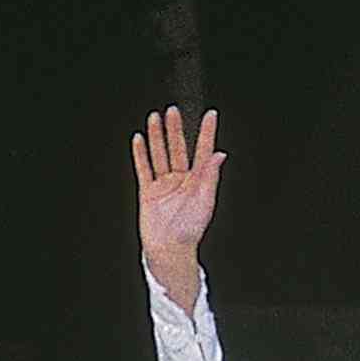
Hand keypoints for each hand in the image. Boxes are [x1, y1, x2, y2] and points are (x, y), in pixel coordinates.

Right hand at [132, 105, 224, 310]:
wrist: (169, 249)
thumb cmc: (190, 231)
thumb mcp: (205, 202)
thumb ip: (211, 176)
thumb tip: (220, 155)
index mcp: (198, 182)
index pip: (203, 152)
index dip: (207, 133)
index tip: (211, 115)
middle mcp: (181, 181)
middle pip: (178, 148)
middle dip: (176, 129)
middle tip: (174, 110)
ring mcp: (164, 185)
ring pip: (160, 154)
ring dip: (158, 136)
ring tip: (156, 117)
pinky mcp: (149, 192)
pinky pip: (144, 169)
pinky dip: (140, 154)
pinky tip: (139, 139)